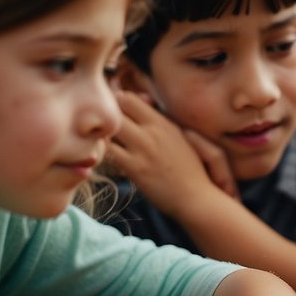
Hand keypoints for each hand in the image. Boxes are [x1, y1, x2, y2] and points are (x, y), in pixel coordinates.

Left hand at [107, 91, 233, 214]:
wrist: (195, 197)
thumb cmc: (188, 169)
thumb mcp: (178, 137)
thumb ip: (159, 120)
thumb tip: (144, 101)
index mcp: (163, 122)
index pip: (128, 98)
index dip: (114, 104)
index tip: (111, 116)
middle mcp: (152, 131)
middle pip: (115, 109)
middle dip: (104, 117)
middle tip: (99, 130)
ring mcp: (143, 149)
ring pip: (109, 129)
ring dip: (100, 134)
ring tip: (99, 144)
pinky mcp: (135, 168)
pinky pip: (108, 153)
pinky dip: (101, 153)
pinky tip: (103, 160)